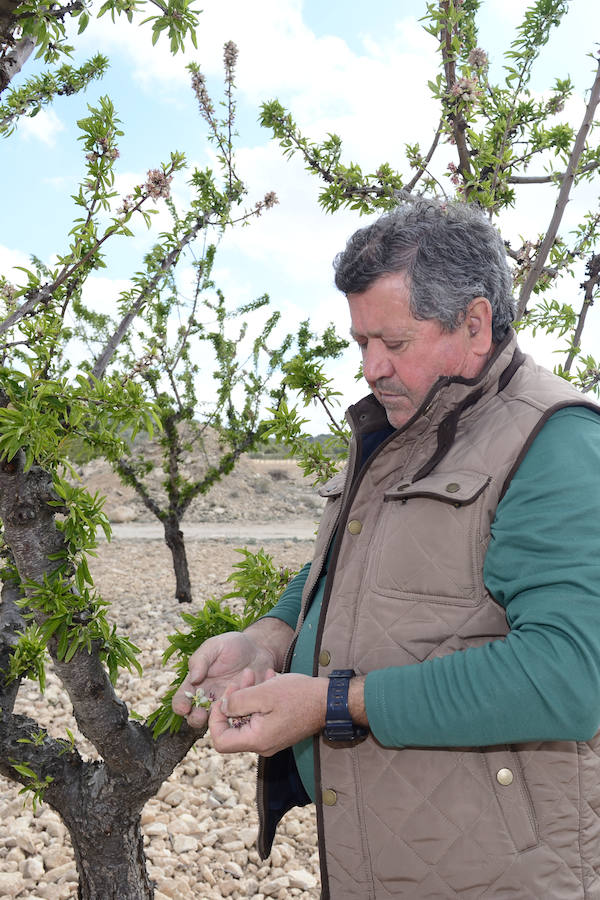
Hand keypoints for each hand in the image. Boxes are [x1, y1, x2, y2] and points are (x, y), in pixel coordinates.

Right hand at [172, 631, 277, 728]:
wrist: (259, 650)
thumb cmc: (233, 645)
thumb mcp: (214, 646)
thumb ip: (201, 660)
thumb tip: (193, 678)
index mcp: (195, 683)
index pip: (181, 699)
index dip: (180, 705)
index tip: (184, 707)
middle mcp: (207, 698)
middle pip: (194, 716)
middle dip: (194, 718)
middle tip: (200, 715)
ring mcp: (224, 705)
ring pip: (214, 722)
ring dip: (215, 722)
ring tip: (221, 712)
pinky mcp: (240, 708)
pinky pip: (236, 719)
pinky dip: (236, 718)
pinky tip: (241, 710)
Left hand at [208, 671, 328, 755]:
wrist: (329, 701)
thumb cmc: (299, 696)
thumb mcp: (263, 693)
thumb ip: (238, 701)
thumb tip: (222, 707)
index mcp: (256, 740)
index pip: (220, 741)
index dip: (215, 720)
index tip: (222, 699)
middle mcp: (262, 745)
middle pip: (234, 728)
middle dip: (234, 700)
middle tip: (243, 678)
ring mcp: (271, 739)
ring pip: (248, 719)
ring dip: (248, 695)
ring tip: (256, 674)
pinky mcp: (279, 730)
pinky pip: (261, 716)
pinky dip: (260, 699)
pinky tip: (268, 679)